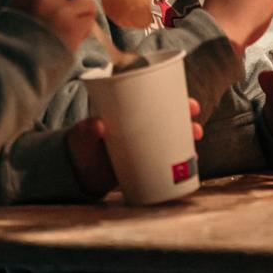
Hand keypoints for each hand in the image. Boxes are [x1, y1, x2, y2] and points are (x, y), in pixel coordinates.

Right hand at [9, 0, 97, 50]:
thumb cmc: (15, 36)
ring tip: (72, 21)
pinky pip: (90, 19)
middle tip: (73, 1)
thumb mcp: (20, 4)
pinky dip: (85, 26)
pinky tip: (73, 34)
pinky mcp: (74, 29)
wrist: (13, 65)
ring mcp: (62, 12)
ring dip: (84, 9)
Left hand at [68, 98, 203, 195]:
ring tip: (195, 151)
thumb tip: (98, 125)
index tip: (192, 105)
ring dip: (186, 144)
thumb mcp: (83, 134)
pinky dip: (178, 165)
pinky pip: (164, 163)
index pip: (159, 102)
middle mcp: (141, 128)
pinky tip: (189, 168)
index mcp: (132, 112)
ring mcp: (143, 147)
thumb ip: (87, 129)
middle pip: (171, 121)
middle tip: (196, 129)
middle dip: (188, 124)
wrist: (75, 171)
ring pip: (171, 142)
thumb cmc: (80, 145)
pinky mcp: (142, 165)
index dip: (178, 101)